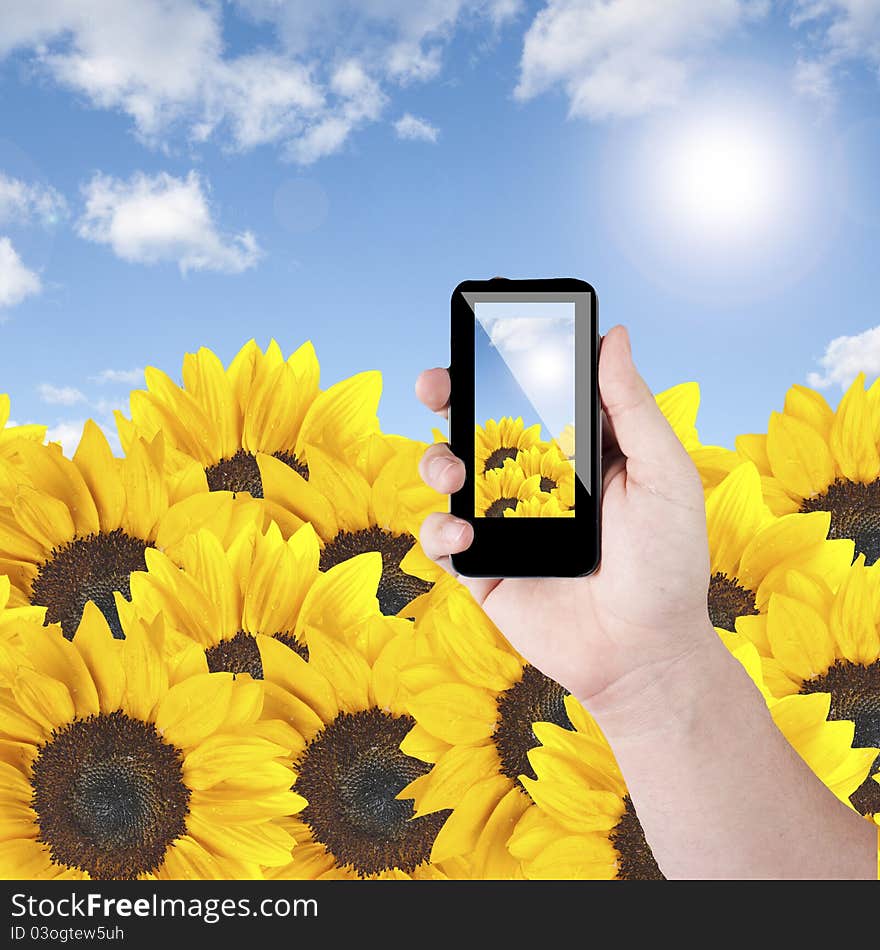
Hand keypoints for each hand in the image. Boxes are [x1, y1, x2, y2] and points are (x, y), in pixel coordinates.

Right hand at [417, 325, 713, 711]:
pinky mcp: (483, 568)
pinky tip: (464, 538)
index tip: (481, 329)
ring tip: (452, 470)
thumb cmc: (667, 564)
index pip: (532, 393)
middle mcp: (534, 479)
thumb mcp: (664, 475)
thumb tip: (614, 334)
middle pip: (478, 425)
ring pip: (449, 475)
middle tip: (437, 384)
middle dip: (449, 397)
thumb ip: (633, 407)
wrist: (645, 654)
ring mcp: (504, 522)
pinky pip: (441, 540)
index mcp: (576, 450)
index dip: (503, 361)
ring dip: (435, 460)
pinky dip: (438, 533)